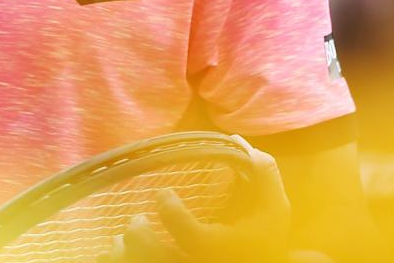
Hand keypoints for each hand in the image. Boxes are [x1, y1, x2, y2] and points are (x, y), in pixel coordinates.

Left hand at [100, 141, 324, 262]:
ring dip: (125, 250)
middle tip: (140, 217)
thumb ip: (263, 175)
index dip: (172, 214)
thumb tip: (239, 142)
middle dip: (139, 236)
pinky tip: (123, 249)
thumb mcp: (273, 208)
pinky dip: (120, 259)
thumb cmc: (262, 237)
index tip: (162, 193)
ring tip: (129, 233)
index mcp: (223, 249)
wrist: (261, 259)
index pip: (195, 240)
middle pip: (158, 260)